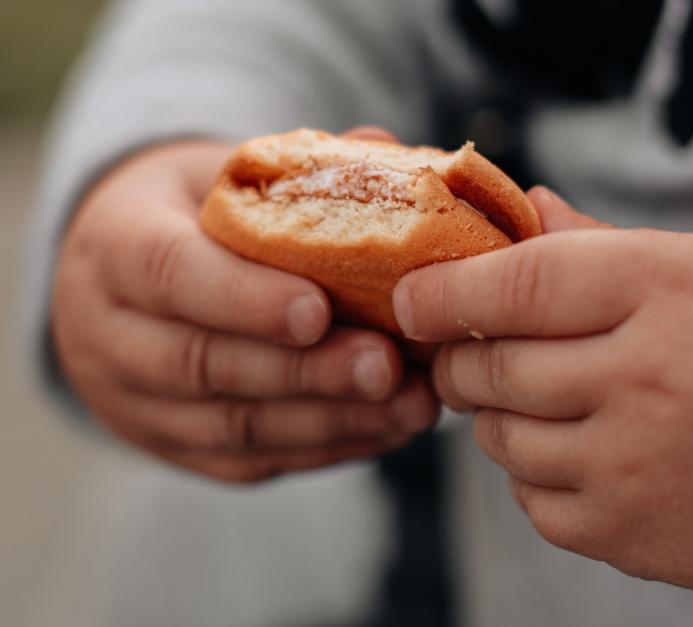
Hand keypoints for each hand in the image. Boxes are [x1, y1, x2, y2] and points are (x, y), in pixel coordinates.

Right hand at [53, 128, 438, 483]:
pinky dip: (325, 448)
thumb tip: (384, 146)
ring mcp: (135, 403)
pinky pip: (248, 461)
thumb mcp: (227, 174)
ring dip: (330, 421)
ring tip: (410, 406)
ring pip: (232, 428)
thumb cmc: (195, 215)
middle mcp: (108, 334)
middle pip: (204, 364)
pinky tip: (386, 429)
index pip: (170, 274)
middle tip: (388, 368)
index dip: (244, 298)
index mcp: (116, 245)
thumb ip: (298, 170)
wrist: (129, 278)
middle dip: (305, 372)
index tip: (319, 311)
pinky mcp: (174, 448)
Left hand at [393, 188, 692, 625]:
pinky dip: (537, 472)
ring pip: (499, 438)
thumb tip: (525, 210)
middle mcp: (645, 380)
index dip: (444, 290)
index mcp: (668, 291)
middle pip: (491, 367)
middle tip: (469, 349)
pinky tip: (585, 452)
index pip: (516, 283)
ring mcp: (633, 467)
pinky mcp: (628, 535)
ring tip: (547, 398)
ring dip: (499, 416)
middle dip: (460, 357)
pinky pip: (531, 500)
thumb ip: (605, 247)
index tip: (410, 297)